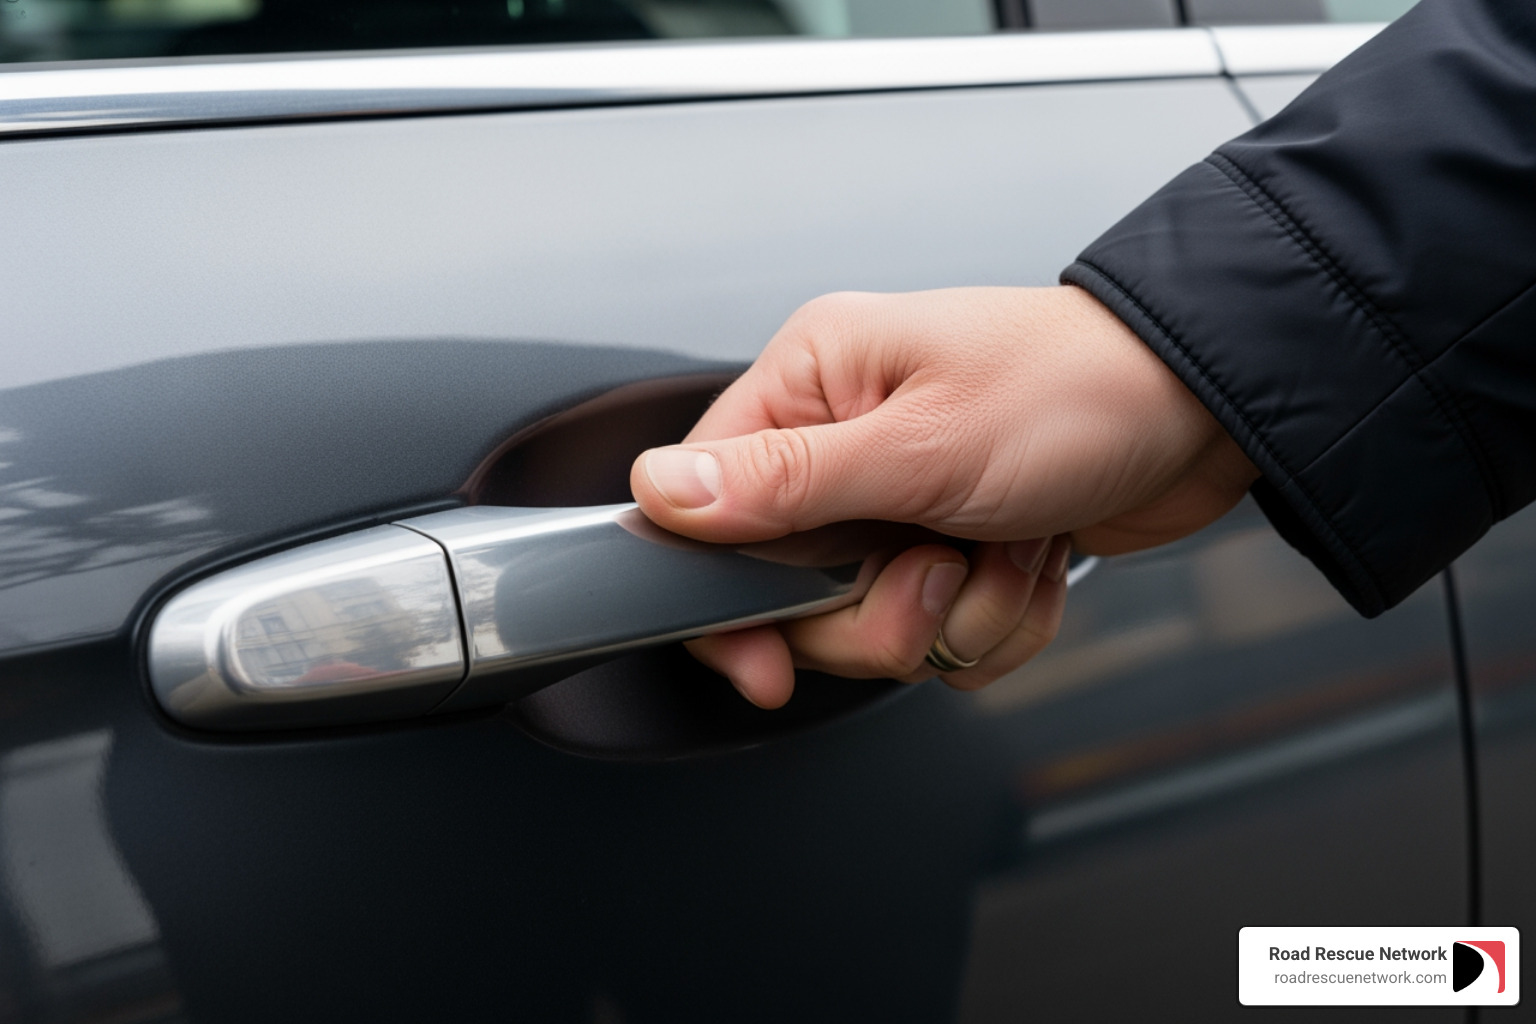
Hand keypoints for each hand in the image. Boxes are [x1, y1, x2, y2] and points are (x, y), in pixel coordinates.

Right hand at [630, 286, 1258, 706]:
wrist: (1205, 408)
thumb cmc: (1076, 391)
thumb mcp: (921, 446)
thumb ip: (784, 484)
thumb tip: (659, 492)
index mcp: (812, 385)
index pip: (706, 511)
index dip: (730, 604)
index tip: (768, 662)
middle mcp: (843, 443)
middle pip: (793, 596)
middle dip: (882, 612)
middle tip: (940, 563)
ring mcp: (899, 501)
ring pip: (875, 626)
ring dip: (959, 611)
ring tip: (1007, 545)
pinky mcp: (951, 545)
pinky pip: (943, 634)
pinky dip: (998, 617)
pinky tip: (1031, 559)